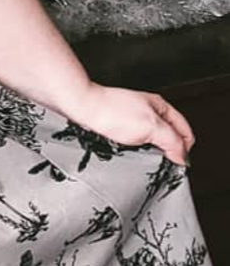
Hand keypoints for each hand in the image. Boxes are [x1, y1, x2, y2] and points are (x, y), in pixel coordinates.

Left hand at [61, 82, 194, 166]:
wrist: (83, 109)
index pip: (186, 132)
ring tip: (142, 156)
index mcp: (161, 107)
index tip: (177, 162)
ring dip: (150, 152)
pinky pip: (136, 144)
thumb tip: (183, 157)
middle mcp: (149, 112)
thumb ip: (172, 141)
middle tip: (160, 161)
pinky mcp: (121, 127)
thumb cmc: (111, 110)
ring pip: (153, 143)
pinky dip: (136, 151)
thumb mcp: (152, 126)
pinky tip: (129, 153)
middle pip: (170, 138)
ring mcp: (135, 119)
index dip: (185, 149)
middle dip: (168, 152)